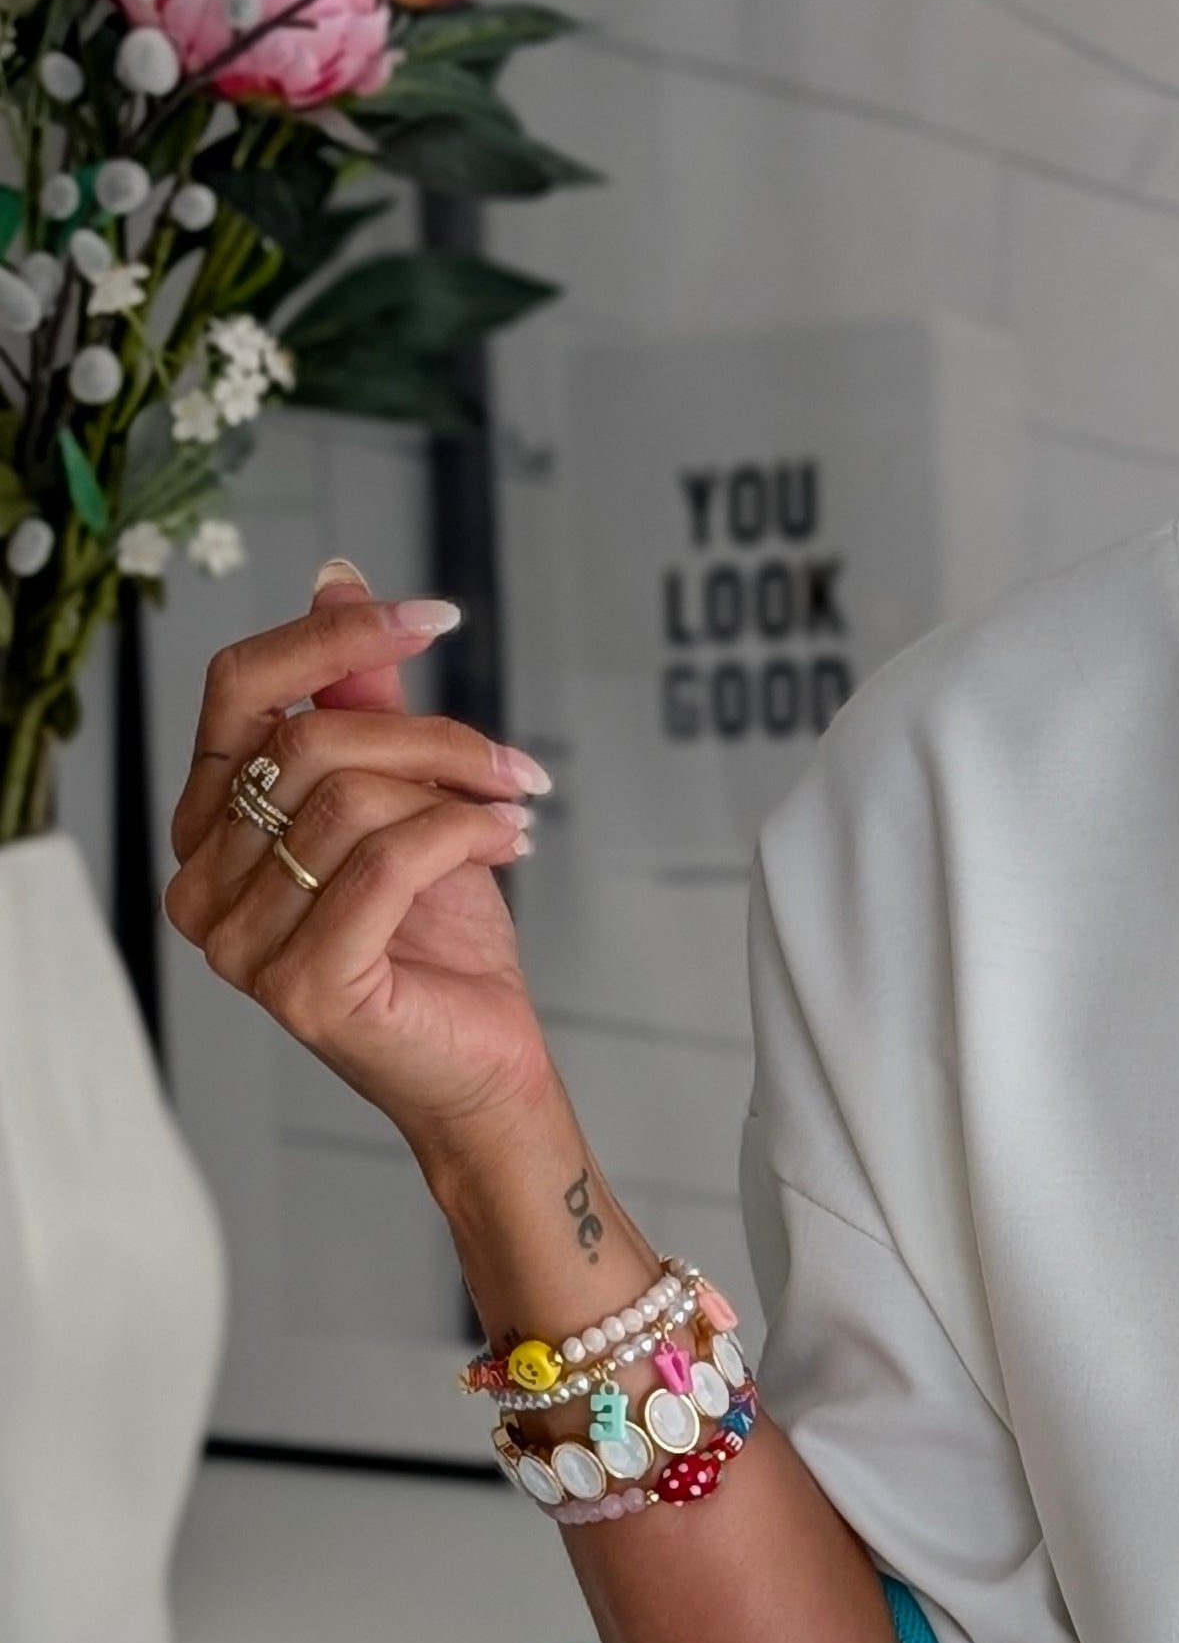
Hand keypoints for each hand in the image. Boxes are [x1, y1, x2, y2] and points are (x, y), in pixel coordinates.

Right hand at [163, 557, 560, 1158]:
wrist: (485, 1065)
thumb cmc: (440, 944)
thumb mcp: (404, 797)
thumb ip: (361, 700)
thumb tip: (336, 578)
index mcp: (210, 828)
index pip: (239, 691)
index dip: (329, 636)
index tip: (433, 615)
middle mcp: (202, 883)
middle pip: (310, 743)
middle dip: (431, 738)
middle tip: (510, 766)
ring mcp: (239, 944)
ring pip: (350, 802)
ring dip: (457, 794)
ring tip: (513, 813)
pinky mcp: (301, 987)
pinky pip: (384, 865)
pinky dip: (462, 838)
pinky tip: (508, 843)